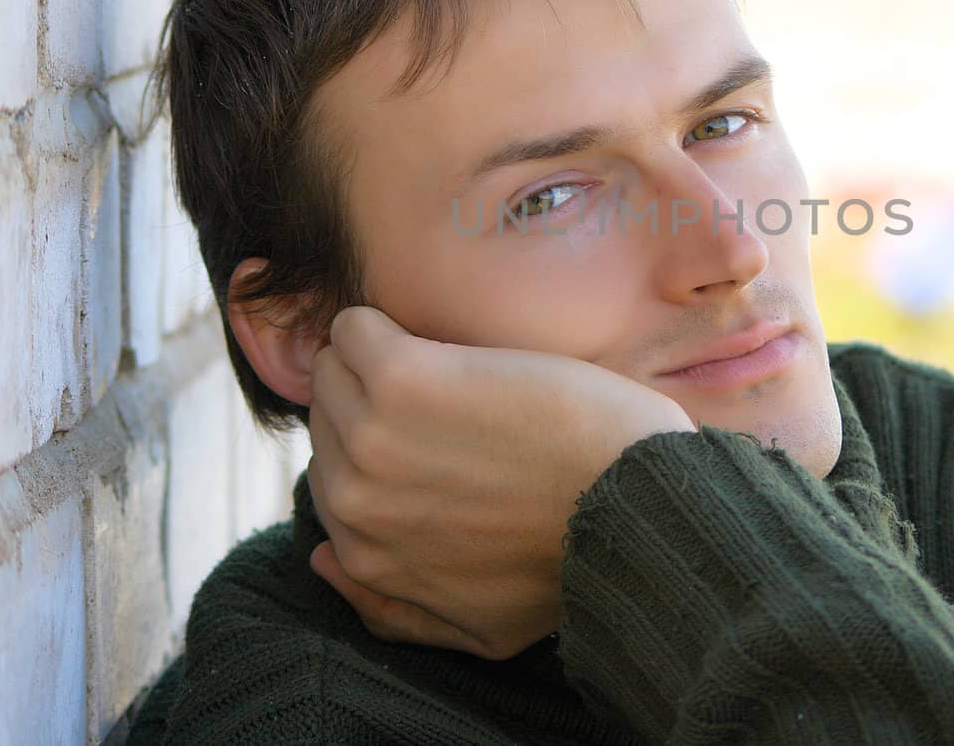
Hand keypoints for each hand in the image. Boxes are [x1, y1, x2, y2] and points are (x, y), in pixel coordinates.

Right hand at [305, 306, 695, 658]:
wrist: (629, 507)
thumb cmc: (574, 559)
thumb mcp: (481, 629)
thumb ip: (392, 609)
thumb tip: (324, 557)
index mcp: (366, 553)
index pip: (332, 473)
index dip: (384, 444)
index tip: (432, 434)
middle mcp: (353, 498)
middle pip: (328, 417)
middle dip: (375, 402)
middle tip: (446, 401)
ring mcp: (371, 435)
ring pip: (335, 368)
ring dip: (378, 358)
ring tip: (447, 369)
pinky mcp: (403, 378)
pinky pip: (356, 329)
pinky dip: (381, 324)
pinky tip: (432, 338)